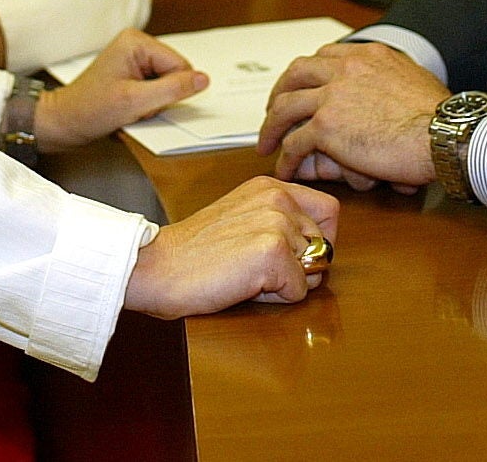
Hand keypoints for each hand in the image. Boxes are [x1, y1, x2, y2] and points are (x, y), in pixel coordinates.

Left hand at [35, 29, 206, 152]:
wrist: (62, 124)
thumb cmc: (89, 110)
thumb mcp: (135, 102)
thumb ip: (172, 89)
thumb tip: (203, 79)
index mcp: (136, 42)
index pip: (180, 66)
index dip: (170, 92)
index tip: (145, 103)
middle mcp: (136, 46)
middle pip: (174, 75)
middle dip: (160, 99)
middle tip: (134, 107)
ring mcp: (133, 61)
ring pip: (166, 87)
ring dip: (152, 105)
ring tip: (128, 110)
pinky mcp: (131, 76)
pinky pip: (154, 92)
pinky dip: (145, 107)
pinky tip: (127, 111)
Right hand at [124, 175, 339, 317]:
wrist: (158, 266)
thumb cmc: (194, 252)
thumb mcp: (242, 218)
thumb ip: (278, 221)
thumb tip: (319, 251)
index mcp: (271, 186)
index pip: (329, 212)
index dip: (319, 241)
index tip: (293, 255)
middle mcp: (278, 198)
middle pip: (325, 246)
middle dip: (300, 267)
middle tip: (257, 269)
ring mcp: (277, 224)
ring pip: (313, 270)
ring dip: (286, 283)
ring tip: (247, 275)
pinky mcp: (273, 254)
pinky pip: (298, 291)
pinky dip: (275, 299)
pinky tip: (244, 285)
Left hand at [257, 42, 446, 189]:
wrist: (444, 134)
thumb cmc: (442, 118)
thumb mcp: (416, 80)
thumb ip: (395, 79)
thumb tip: (394, 92)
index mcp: (368, 55)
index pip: (325, 56)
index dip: (309, 73)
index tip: (303, 86)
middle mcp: (345, 69)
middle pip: (296, 73)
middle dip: (280, 92)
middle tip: (273, 110)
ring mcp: (332, 95)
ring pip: (285, 106)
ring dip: (271, 126)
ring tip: (266, 143)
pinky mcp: (325, 126)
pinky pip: (294, 143)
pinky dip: (286, 156)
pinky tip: (285, 168)